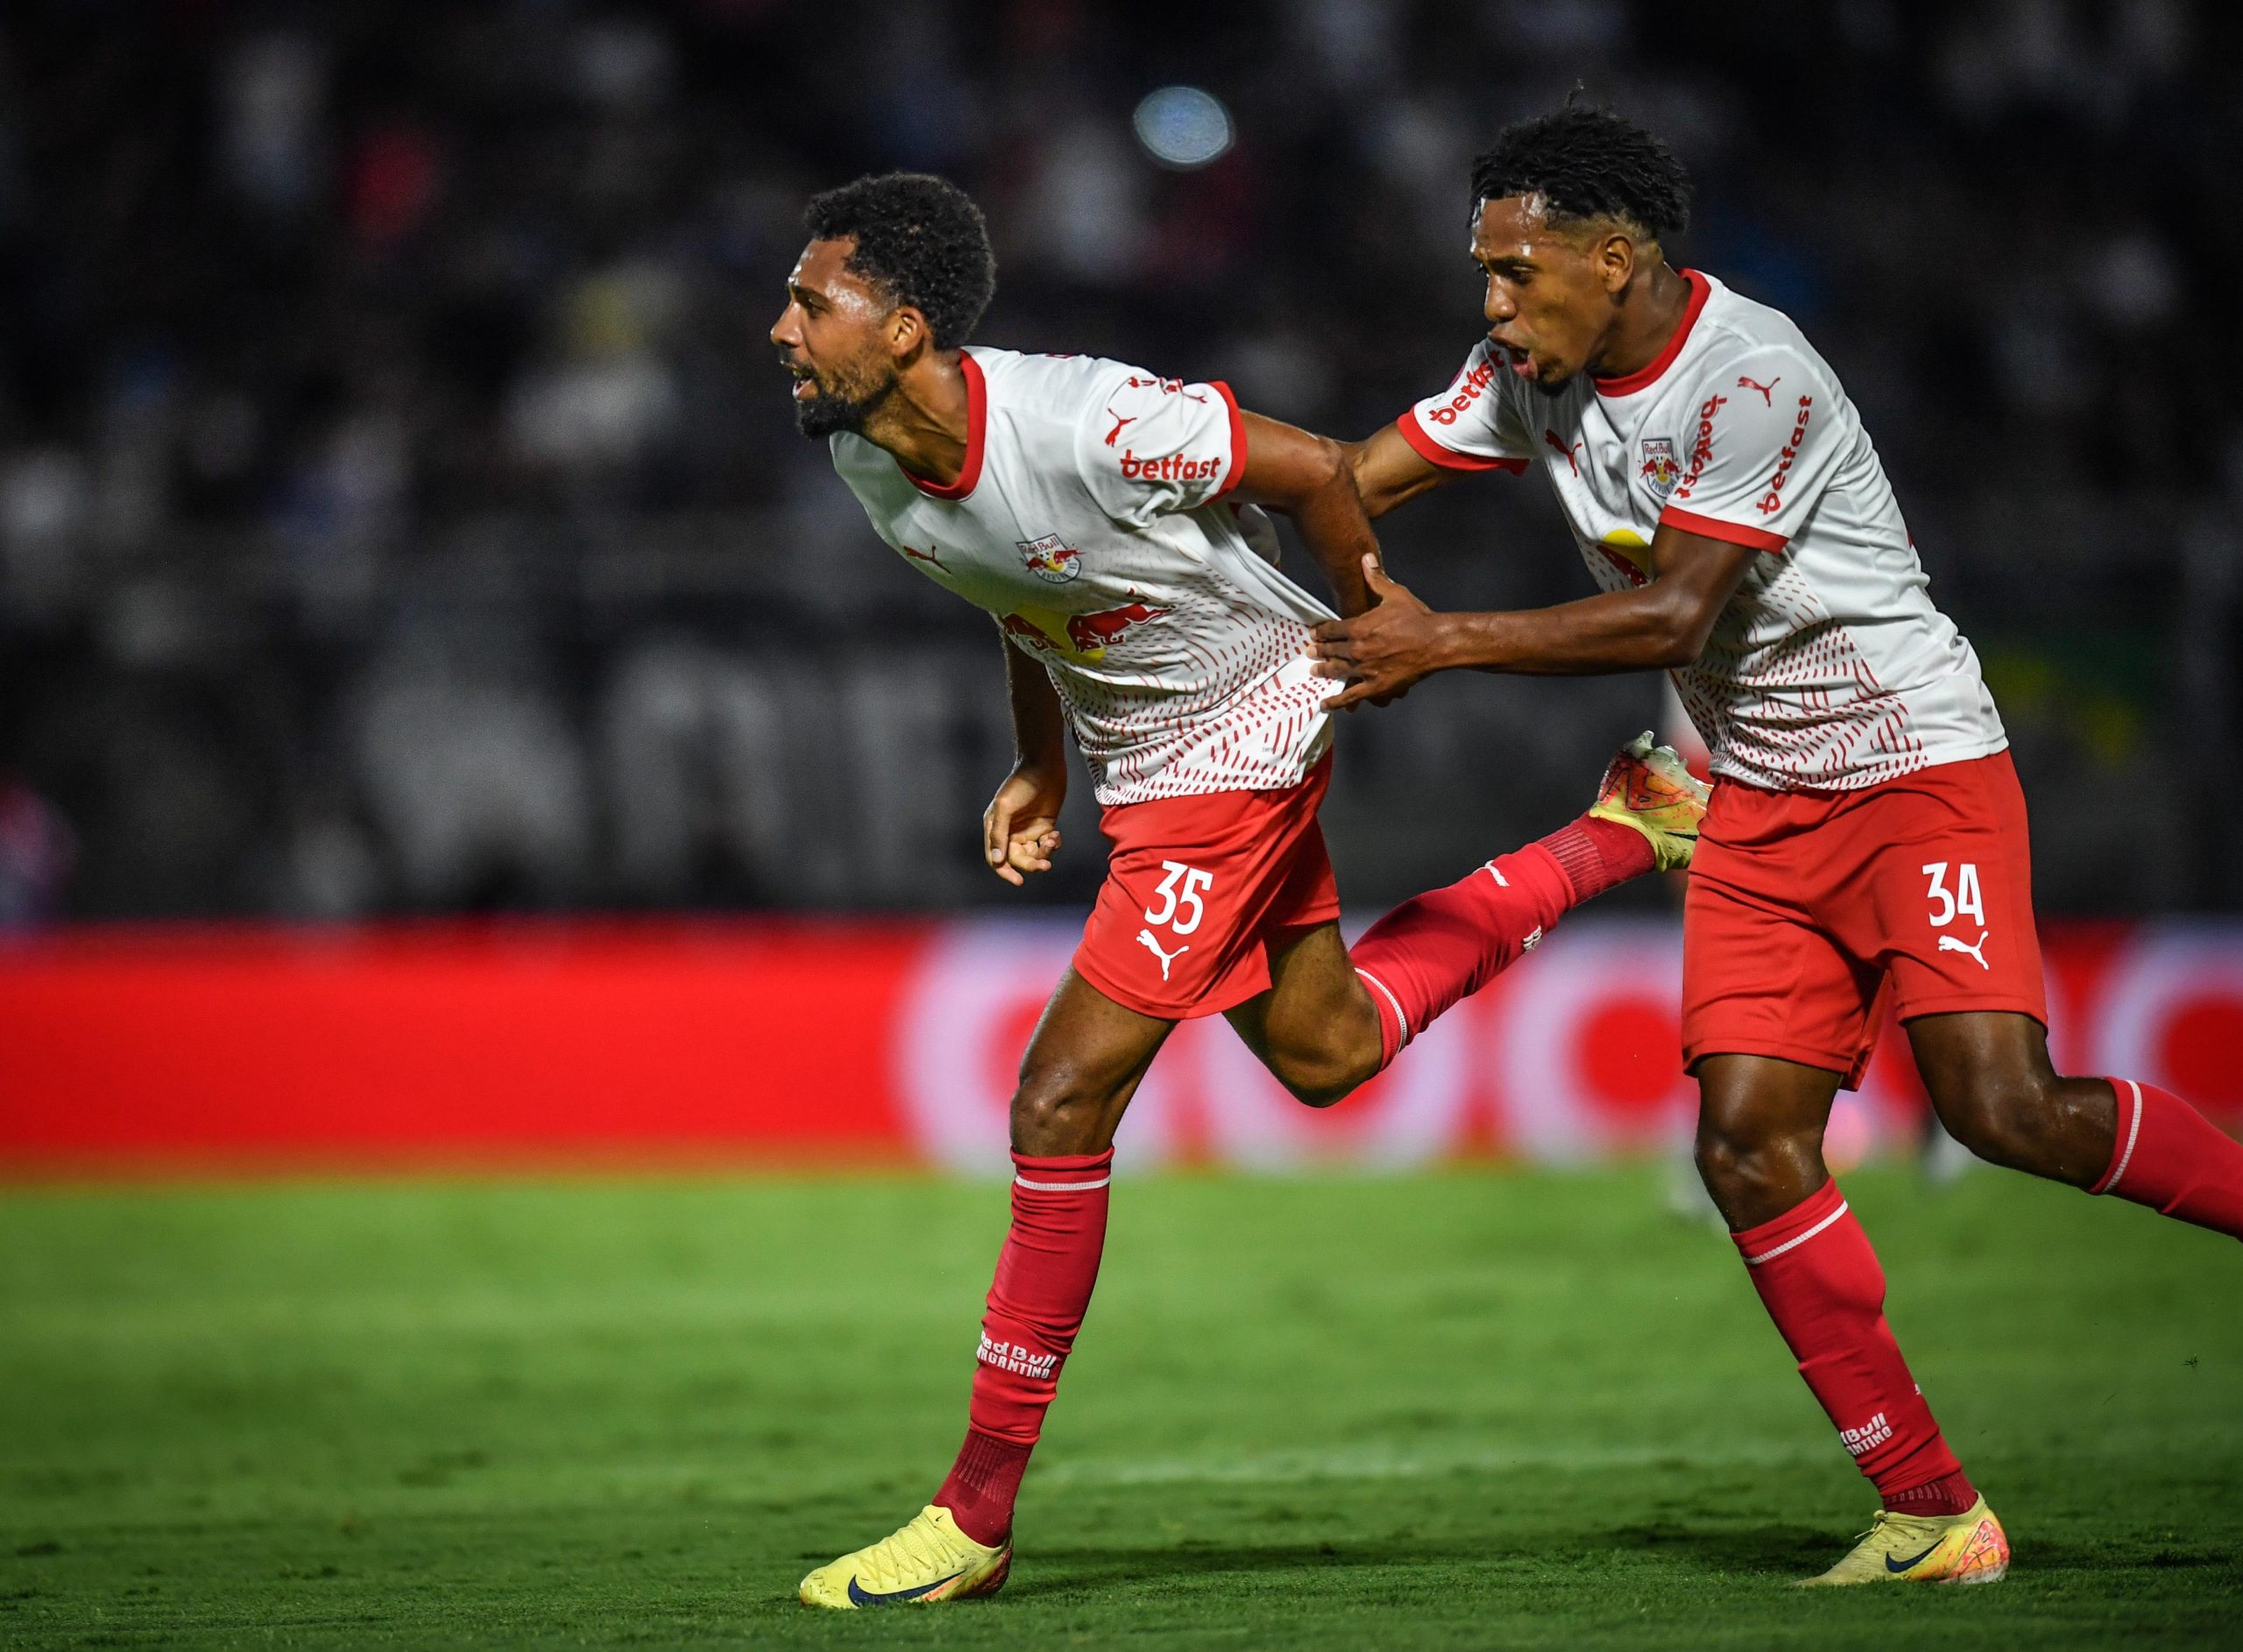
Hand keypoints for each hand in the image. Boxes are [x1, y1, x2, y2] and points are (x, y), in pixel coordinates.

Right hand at [983, 761, 1065, 885]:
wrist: (1043, 765)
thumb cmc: (1020, 783)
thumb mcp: (1005, 807)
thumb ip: (999, 834)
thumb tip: (997, 860)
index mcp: (995, 828)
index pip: (997, 858)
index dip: (1005, 871)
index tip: (1018, 881)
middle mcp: (1010, 832)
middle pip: (1018, 859)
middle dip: (1031, 863)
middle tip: (1045, 865)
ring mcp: (1028, 830)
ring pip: (1034, 854)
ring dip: (1044, 853)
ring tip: (1052, 841)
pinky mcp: (1045, 826)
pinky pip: (1047, 845)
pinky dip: (1053, 845)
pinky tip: (1056, 835)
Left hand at [1309, 555, 1449, 710]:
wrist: (1436, 642)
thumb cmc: (1418, 618)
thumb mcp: (1395, 594)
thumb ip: (1376, 579)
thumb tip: (1366, 558)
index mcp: (1359, 627)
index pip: (1331, 630)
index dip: (1320, 632)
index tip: (1314, 634)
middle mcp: (1357, 649)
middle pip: (1330, 651)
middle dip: (1318, 651)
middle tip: (1309, 652)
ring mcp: (1365, 669)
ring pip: (1337, 671)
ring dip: (1323, 671)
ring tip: (1314, 671)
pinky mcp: (1375, 686)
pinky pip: (1351, 696)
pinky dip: (1336, 702)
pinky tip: (1325, 705)